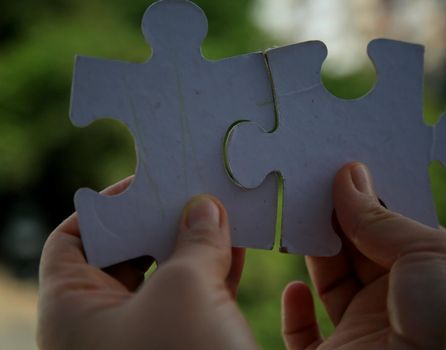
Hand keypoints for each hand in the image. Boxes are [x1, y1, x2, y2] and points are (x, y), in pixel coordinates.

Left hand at [37, 177, 255, 349]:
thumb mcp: (186, 291)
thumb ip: (196, 240)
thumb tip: (205, 206)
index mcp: (74, 307)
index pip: (75, 236)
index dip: (108, 205)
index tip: (149, 184)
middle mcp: (101, 323)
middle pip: (124, 252)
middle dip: (162, 221)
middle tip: (193, 194)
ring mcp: (141, 338)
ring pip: (164, 276)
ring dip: (194, 244)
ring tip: (223, 213)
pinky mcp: (176, 349)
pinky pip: (190, 301)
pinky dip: (212, 273)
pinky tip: (238, 248)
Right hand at [282, 162, 445, 349]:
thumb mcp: (427, 255)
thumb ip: (379, 218)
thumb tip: (348, 176)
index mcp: (423, 275)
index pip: (384, 228)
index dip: (359, 199)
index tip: (331, 172)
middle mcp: (394, 304)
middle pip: (352, 252)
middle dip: (329, 219)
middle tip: (303, 187)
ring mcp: (362, 334)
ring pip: (328, 285)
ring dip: (308, 255)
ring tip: (291, 221)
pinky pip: (305, 335)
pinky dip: (296, 311)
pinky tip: (294, 290)